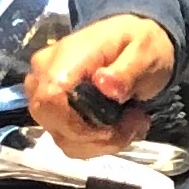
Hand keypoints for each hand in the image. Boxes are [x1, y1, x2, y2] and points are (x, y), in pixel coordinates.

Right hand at [27, 15, 179, 157]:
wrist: (134, 45)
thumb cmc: (138, 45)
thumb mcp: (145, 52)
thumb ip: (127, 69)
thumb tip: (104, 83)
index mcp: (64, 58)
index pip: (49, 100)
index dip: (76, 125)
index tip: (112, 128)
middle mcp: (43, 77)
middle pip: (53, 124)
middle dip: (97, 137)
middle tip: (134, 123)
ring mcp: (45, 96)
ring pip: (63, 139)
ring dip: (103, 143)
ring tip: (133, 122)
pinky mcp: (54, 113)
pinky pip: (69, 141)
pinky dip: (98, 143)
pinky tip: (120, 128)